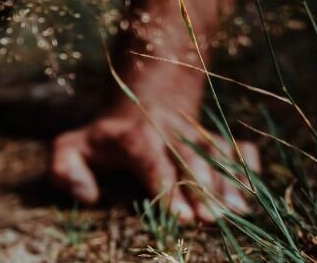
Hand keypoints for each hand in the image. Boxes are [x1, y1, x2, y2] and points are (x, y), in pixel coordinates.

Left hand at [50, 107, 260, 222]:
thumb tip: (86, 194)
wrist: (141, 98)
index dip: (166, 188)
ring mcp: (194, 132)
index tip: (182, 217)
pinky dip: (246, 165)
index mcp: (133, 137)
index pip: (150, 161)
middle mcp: (167, 131)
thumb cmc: (104, 137)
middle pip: (188, 158)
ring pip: (214, 155)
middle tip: (212, 218)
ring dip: (226, 182)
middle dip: (201, 187)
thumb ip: (65, 169)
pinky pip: (236, 147)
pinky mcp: (215, 137)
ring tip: (236, 211)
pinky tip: (251, 189)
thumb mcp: (72, 146)